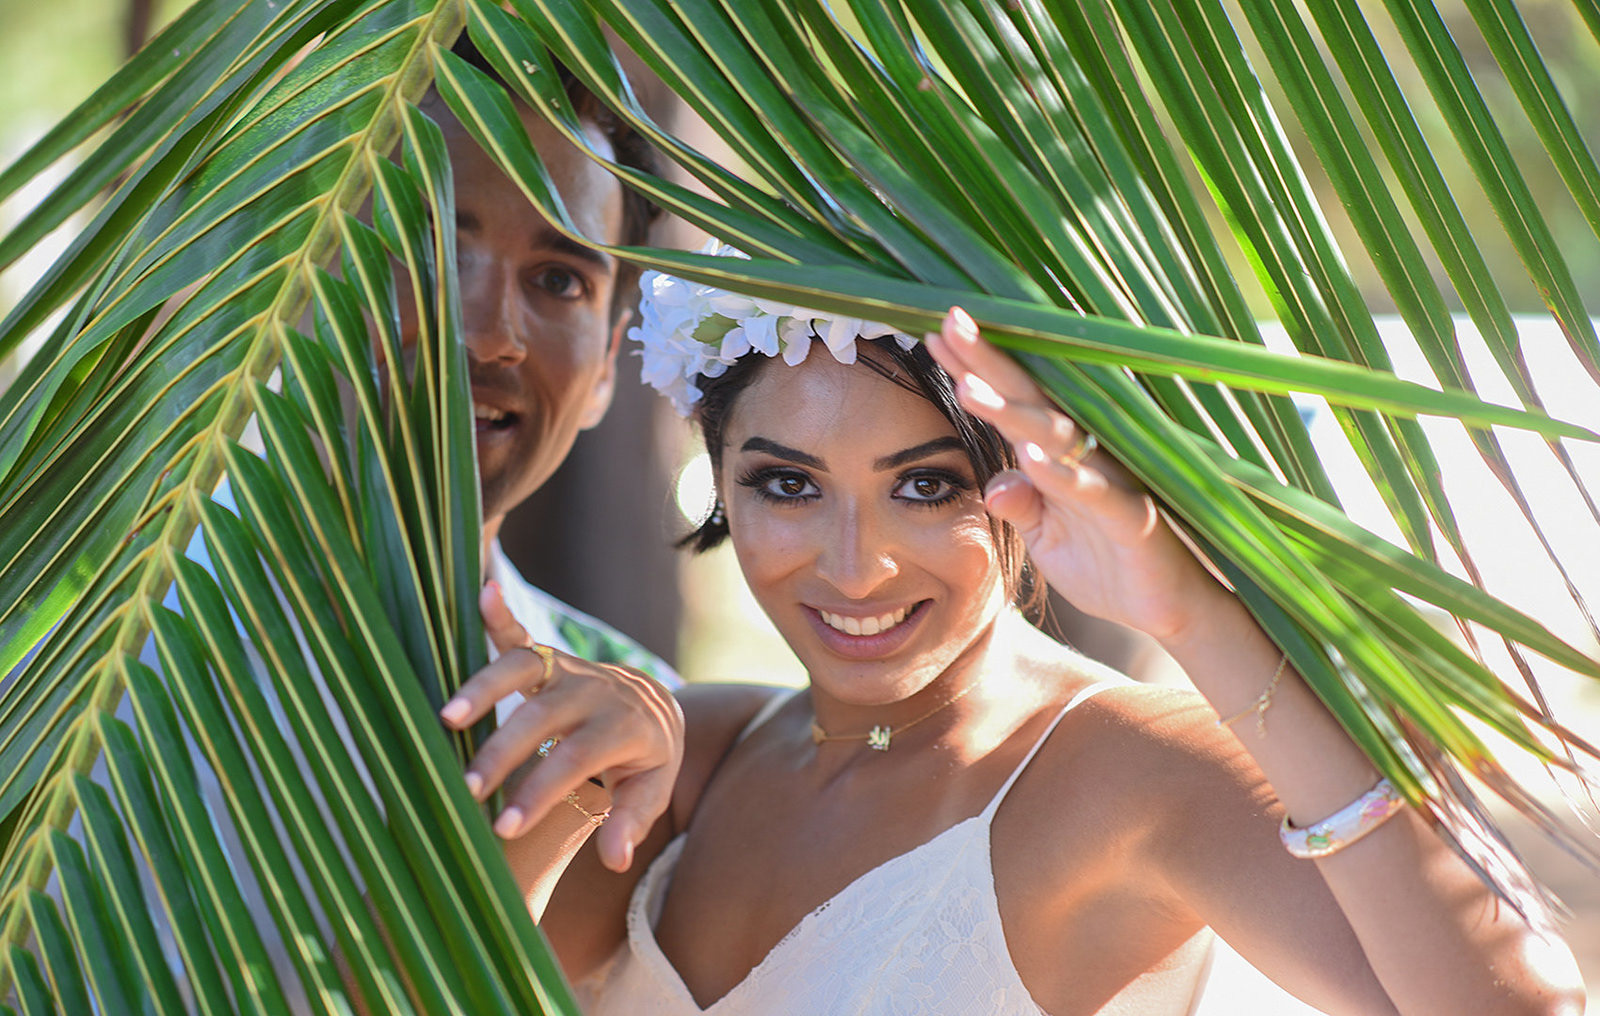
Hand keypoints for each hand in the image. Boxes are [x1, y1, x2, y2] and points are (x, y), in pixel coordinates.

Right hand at [439, 581, 683, 871]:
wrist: (655, 705)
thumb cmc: (644, 760)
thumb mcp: (650, 792)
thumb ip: (631, 822)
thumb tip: (615, 858)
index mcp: (623, 728)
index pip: (577, 760)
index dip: (541, 792)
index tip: (504, 827)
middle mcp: (594, 692)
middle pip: (542, 719)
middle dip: (503, 753)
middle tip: (467, 789)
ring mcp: (569, 669)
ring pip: (522, 671)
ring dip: (483, 690)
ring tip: (445, 718)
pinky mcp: (547, 656)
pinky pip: (520, 634)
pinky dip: (501, 614)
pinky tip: (484, 593)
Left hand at [925, 307, 1224, 642]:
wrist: (1169, 610)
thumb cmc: (1106, 564)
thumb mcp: (1047, 538)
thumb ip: (1019, 505)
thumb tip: (991, 484)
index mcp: (1060, 454)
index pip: (1013, 400)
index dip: (977, 369)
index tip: (936, 334)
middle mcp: (1085, 454)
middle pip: (1031, 398)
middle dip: (990, 362)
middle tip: (951, 321)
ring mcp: (1110, 480)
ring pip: (1058, 435)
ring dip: (1012, 410)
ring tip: (969, 384)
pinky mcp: (1131, 516)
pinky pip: (1092, 489)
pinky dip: (1061, 473)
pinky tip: (1030, 453)